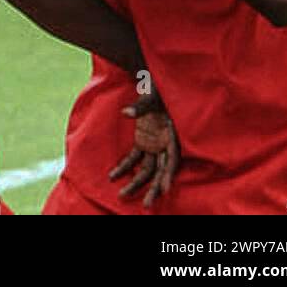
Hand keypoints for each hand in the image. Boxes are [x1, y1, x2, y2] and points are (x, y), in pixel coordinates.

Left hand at [109, 92, 178, 208]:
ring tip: (122, 196)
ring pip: (147, 169)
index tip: (164, 190)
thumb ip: (140, 106)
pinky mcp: (144, 141)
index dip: (169, 175)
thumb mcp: (151, 96)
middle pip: (161, 170)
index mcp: (173, 135)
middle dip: (153, 189)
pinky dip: (124, 167)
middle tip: (146, 206)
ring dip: (136, 183)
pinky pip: (135, 158)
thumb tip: (124, 113)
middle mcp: (165, 143)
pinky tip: (113, 176)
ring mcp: (154, 144)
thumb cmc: (158, 88)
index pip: (173, 159)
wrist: (154, 80)